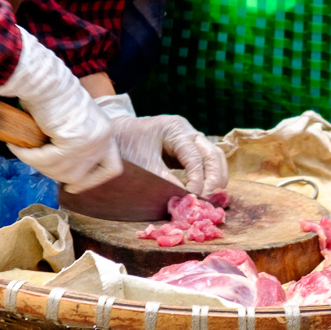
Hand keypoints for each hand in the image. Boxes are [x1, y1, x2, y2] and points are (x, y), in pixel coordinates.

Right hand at [0, 27, 120, 192]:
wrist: (46, 78)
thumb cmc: (53, 93)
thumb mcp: (74, 120)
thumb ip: (75, 141)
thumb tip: (61, 168)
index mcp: (106, 132)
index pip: (112, 168)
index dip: (93, 181)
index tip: (73, 187)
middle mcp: (103, 139)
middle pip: (80, 175)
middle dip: (55, 173)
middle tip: (37, 162)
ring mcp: (89, 142)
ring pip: (60, 172)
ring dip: (38, 164)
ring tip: (22, 149)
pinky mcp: (72, 143)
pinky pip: (45, 161)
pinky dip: (28, 157)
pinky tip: (15, 146)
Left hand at [96, 95, 228, 197]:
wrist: (114, 134)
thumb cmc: (126, 145)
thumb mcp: (143, 163)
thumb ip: (164, 179)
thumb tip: (184, 199)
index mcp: (175, 129)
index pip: (195, 156)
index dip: (198, 179)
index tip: (194, 198)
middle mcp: (186, 131)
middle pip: (212, 153)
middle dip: (214, 178)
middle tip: (210, 200)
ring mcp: (189, 138)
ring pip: (213, 156)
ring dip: (216, 177)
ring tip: (213, 199)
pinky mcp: (186, 149)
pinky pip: (205, 161)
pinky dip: (209, 175)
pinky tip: (207, 192)